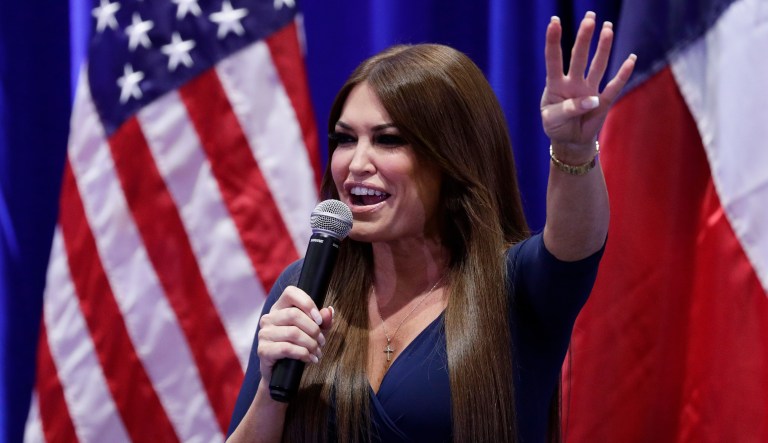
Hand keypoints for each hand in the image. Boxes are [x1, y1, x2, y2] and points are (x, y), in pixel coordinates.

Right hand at [256, 286, 333, 381]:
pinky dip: (302, 354)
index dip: (307, 303)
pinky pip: (286, 348)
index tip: (319, 319)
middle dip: (314, 329)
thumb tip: (328, 311)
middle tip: (322, 342)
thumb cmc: (298, 347)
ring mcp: (264, 333)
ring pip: (293, 333)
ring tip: (317, 352)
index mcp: (280, 308)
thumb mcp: (313, 332)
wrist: (281, 373)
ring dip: (311, 344)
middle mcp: (269, 318)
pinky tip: (309, 359)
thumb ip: (323, 321)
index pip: (291, 292)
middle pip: (294, 315)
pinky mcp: (263, 350)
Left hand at [541, 11, 635, 160]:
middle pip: (580, 56)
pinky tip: (631, 59)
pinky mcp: (604, 101)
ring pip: (598, 65)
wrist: (570, 140)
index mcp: (555, 84)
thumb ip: (568, 109)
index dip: (553, 41)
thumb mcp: (552, 120)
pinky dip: (623, 74)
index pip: (554, 59)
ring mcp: (589, 90)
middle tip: (590, 17)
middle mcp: (573, 82)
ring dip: (603, 48)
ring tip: (607, 28)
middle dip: (585, 37)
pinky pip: (615, 86)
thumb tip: (593, 100)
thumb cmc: (555, 126)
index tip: (554, 21)